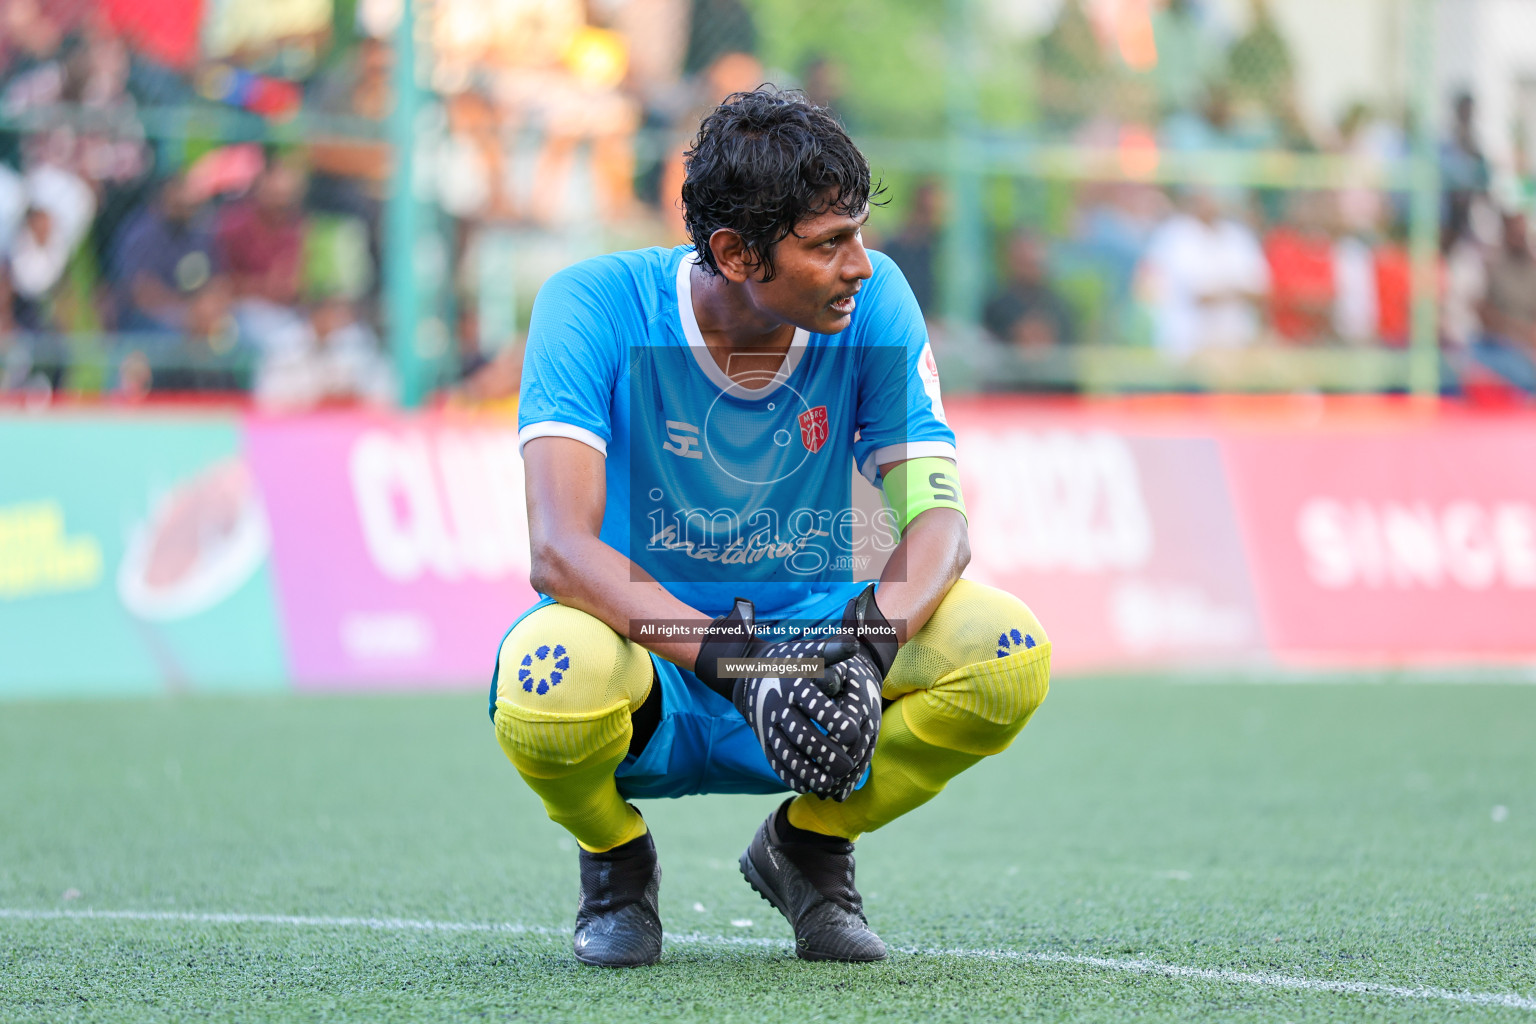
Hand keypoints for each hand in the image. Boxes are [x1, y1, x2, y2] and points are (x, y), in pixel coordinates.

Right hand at [695, 599, 878, 798]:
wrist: (749, 674)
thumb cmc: (792, 663)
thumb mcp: (809, 652)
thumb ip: (833, 650)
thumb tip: (854, 644)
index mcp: (793, 685)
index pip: (814, 706)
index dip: (835, 722)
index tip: (855, 734)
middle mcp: (778, 707)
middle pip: (802, 736)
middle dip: (826, 754)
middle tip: (848, 766)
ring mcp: (768, 728)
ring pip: (787, 754)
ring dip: (809, 772)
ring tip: (831, 783)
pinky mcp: (764, 743)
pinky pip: (776, 764)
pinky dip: (792, 778)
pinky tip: (810, 787)